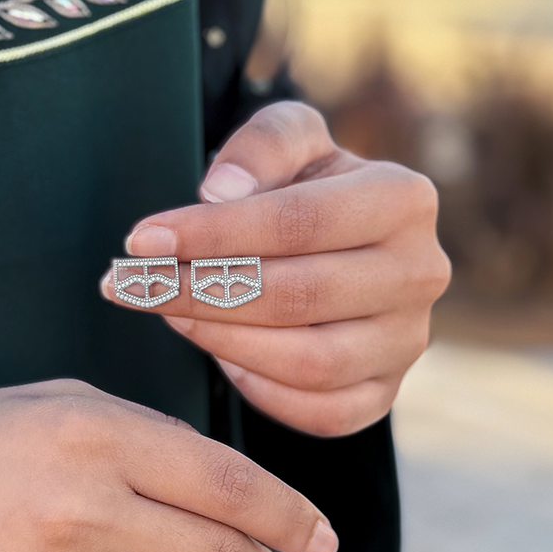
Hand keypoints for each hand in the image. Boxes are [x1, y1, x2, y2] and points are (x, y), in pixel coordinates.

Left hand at [103, 101, 449, 437]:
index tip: (141, 240)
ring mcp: (408, 340)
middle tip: (132, 284)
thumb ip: (262, 144)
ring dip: (221, 340)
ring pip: (309, 362)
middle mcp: (420, 272)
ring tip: (168, 310)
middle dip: (199, 291)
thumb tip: (220, 191)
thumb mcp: (290, 138)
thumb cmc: (303, 182)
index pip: (295, 223)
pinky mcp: (386, 392)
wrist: (340, 237)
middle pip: (298, 296)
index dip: (211, 234)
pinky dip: (261, 389)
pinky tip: (217, 351)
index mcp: (402, 198)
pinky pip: (322, 413)